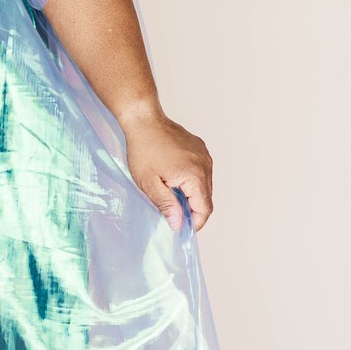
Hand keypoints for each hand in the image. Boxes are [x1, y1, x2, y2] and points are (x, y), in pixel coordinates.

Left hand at [121, 105, 213, 232]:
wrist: (144, 120)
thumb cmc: (143, 150)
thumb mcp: (149, 184)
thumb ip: (166, 205)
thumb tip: (178, 225)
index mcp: (195, 176)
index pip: (205, 209)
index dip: (195, 223)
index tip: (182, 229)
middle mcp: (205, 165)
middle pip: (207, 198)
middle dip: (192, 209)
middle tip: (173, 213)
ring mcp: (204, 155)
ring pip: (205, 185)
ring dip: (192, 195)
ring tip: (171, 194)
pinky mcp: (200, 149)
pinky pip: (202, 172)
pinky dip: (192, 181)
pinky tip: (174, 179)